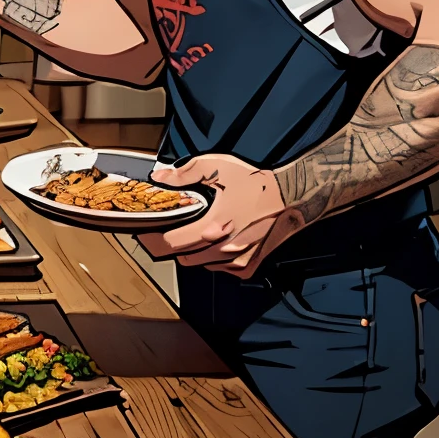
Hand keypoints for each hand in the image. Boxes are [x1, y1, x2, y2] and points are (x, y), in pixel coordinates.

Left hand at [136, 154, 292, 274]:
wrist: (290, 196)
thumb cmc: (255, 182)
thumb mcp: (216, 168)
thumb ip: (184, 174)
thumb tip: (160, 177)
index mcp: (211, 227)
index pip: (170, 244)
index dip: (154, 238)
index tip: (147, 232)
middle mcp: (222, 249)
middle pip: (183, 257)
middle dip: (173, 244)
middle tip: (172, 229)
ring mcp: (237, 260)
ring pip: (202, 264)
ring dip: (194, 252)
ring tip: (196, 232)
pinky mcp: (249, 265)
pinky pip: (223, 269)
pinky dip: (215, 259)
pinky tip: (217, 242)